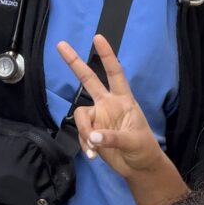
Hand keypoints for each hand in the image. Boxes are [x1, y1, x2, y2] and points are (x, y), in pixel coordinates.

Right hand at [57, 35, 167, 180]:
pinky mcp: (91, 132)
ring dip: (84, 132)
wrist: (138, 167)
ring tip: (93, 148)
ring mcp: (98, 117)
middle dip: (75, 63)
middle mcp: (108, 104)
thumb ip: (112, 138)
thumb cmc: (143, 149)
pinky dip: (85, 145)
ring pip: (81, 116)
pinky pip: (81, 134)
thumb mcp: (132, 142)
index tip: (98, 38)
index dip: (107, 56)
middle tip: (60, 45)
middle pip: (88, 79)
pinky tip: (93, 155)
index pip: (115, 73)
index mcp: (123, 100)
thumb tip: (93, 137)